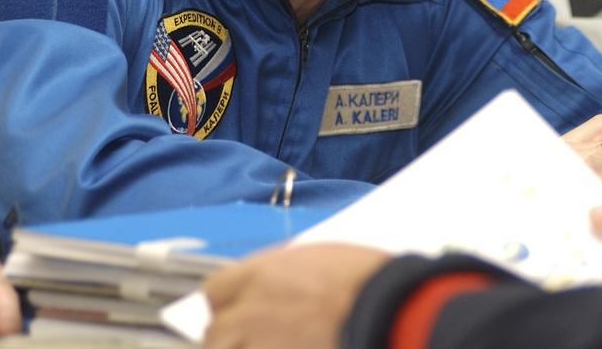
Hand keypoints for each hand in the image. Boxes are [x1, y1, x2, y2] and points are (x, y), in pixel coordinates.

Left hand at [204, 242, 389, 348]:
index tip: (238, 313)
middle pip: (216, 333)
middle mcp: (251, 310)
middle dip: (233, 339)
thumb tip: (270, 290)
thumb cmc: (366, 282)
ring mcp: (260, 345)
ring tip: (279, 346)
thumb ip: (282, 276)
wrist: (386, 312)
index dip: (227, 304)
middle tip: (259, 340)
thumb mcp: (319, 260)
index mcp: (261, 275)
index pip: (215, 291)